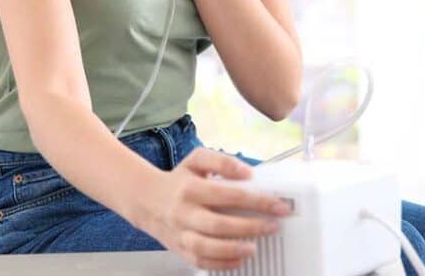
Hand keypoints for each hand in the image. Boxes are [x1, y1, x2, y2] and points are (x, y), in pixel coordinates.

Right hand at [134, 147, 290, 270]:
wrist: (146, 200)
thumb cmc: (179, 181)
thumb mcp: (196, 160)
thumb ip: (222, 161)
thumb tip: (247, 173)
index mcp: (191, 188)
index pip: (228, 195)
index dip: (257, 201)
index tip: (278, 205)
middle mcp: (184, 213)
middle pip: (218, 224)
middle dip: (250, 227)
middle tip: (273, 226)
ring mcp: (181, 234)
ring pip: (206, 247)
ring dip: (233, 250)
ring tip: (255, 247)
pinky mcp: (180, 249)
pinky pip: (200, 262)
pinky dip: (220, 264)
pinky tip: (239, 259)